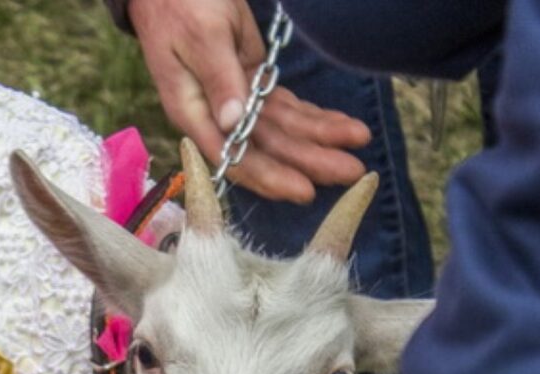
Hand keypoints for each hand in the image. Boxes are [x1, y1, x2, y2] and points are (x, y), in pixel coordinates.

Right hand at [128, 0, 370, 202]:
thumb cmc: (179, 2)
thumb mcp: (199, 35)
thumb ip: (218, 78)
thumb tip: (233, 124)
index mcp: (194, 111)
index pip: (234, 155)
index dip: (269, 175)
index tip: (304, 189)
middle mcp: (216, 114)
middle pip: (267, 146)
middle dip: (309, 159)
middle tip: (352, 171)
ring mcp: (236, 99)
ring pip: (282, 128)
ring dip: (320, 138)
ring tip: (359, 142)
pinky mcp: (251, 80)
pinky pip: (286, 106)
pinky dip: (314, 115)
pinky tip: (341, 125)